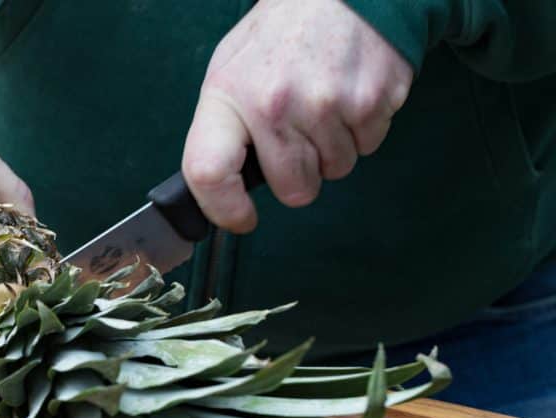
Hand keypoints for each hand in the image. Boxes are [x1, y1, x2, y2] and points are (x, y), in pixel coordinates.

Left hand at [181, 0, 412, 231]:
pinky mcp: (372, 102)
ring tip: (324, 102)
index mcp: (229, 96)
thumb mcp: (231, 69)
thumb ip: (223, 128)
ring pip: (335, 171)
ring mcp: (327, 104)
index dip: (223, 208)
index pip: (209, 172)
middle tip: (299, 135)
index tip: (241, 217)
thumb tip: (220, 185)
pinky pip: (368, 148)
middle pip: (292, 189)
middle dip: (298, 174)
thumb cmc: (281, 36)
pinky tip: (349, 93)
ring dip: (332, 149)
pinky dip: (361, 130)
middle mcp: (275, 104)